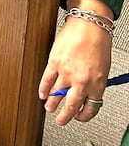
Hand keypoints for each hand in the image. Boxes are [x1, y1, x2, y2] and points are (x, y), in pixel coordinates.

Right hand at [38, 4, 111, 125]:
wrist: (89, 24)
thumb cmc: (98, 42)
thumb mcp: (103, 68)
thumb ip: (94, 83)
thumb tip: (87, 92)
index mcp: (97, 84)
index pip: (90, 108)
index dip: (84, 116)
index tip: (80, 117)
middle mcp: (81, 81)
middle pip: (71, 106)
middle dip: (65, 117)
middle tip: (61, 121)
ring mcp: (66, 72)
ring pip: (56, 95)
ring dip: (52, 104)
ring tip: (49, 109)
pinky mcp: (54, 62)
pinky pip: (46, 80)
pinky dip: (43, 89)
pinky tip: (42, 94)